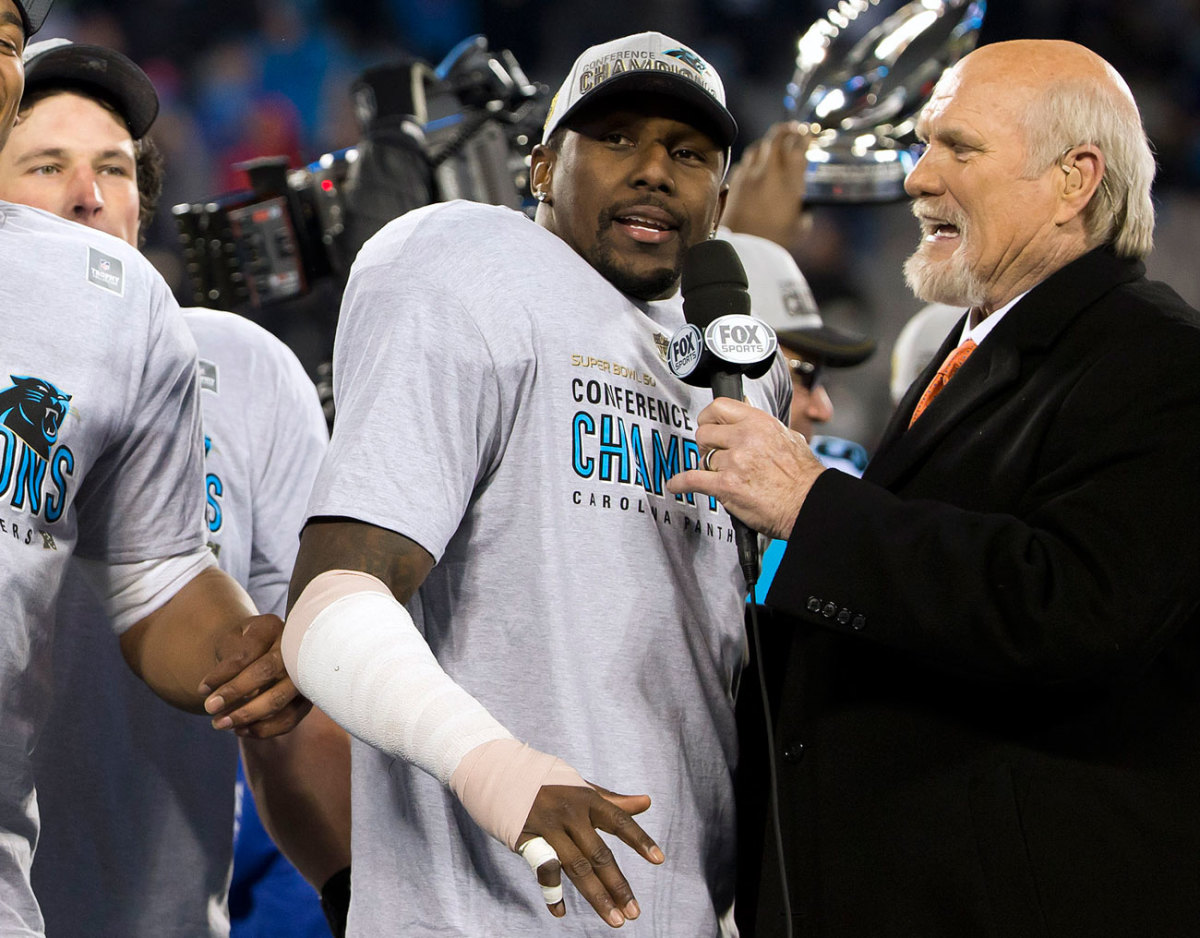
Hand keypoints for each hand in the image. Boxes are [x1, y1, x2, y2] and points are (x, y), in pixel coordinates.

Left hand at [201, 613, 310, 736]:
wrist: (263, 652)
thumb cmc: (242, 646)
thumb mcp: (230, 642)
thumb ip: (227, 661)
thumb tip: (218, 693)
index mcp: (272, 627)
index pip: (247, 652)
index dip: (223, 674)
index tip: (202, 690)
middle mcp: (294, 647)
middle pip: (267, 672)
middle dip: (235, 693)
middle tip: (209, 709)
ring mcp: (304, 674)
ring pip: (279, 699)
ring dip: (247, 716)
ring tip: (220, 724)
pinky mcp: (307, 698)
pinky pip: (289, 719)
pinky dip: (264, 729)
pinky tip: (241, 730)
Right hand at [517, 783, 662, 926]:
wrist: (502, 773)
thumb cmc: (550, 784)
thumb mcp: (581, 787)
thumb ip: (613, 800)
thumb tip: (647, 802)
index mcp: (586, 799)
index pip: (618, 821)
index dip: (639, 840)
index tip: (659, 860)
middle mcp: (569, 813)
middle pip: (599, 854)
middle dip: (618, 885)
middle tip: (634, 912)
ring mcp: (548, 827)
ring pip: (576, 868)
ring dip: (597, 897)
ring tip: (615, 920)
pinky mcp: (526, 839)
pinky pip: (543, 871)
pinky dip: (552, 893)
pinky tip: (561, 913)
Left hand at [666, 397, 823, 539]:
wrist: (809, 505)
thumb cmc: (803, 477)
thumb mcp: (789, 437)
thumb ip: (764, 425)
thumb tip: (746, 407)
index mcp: (759, 423)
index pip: (719, 407)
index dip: (709, 417)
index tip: (707, 425)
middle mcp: (745, 438)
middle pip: (704, 434)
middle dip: (706, 446)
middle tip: (715, 456)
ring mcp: (735, 462)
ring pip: (703, 459)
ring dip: (708, 469)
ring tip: (722, 477)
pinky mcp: (726, 486)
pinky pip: (692, 480)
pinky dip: (681, 483)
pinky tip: (676, 485)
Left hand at [721, 121, 809, 248]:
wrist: (744, 251)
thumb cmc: (776, 242)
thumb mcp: (801, 225)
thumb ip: (804, 206)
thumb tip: (803, 199)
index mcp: (790, 180)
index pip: (798, 146)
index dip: (805, 136)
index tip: (809, 135)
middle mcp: (769, 172)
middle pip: (777, 137)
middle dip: (788, 130)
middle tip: (795, 129)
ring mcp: (749, 175)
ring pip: (759, 145)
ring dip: (769, 141)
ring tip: (776, 144)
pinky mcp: (735, 183)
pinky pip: (745, 161)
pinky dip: (754, 158)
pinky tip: (758, 165)